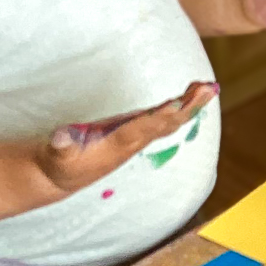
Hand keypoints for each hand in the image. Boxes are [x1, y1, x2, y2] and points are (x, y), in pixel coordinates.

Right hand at [35, 80, 218, 193]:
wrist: (62, 177)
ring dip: (189, 105)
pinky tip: (188, 98)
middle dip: (189, 108)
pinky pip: (163, 120)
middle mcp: (131, 142)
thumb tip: (61, 136)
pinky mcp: (133, 134)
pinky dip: (178, 108)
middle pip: (166, 125)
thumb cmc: (60, 163)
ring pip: (169, 122)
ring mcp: (135, 138)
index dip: (158, 118)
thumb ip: (61, 145)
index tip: (177, 104)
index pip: (141, 130)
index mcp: (116, 146)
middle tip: (210, 89)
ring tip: (207, 88)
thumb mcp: (56, 155)